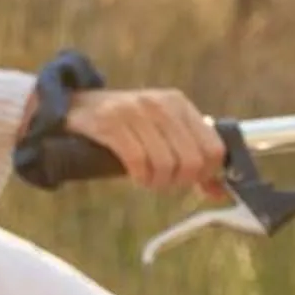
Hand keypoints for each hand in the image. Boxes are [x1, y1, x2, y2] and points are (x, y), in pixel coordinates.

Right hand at [64, 87, 226, 195]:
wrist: (74, 107)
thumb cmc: (125, 126)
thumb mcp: (161, 131)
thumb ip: (192, 156)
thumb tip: (220, 191)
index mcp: (178, 103)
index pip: (214, 148)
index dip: (207, 173)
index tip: (191, 180)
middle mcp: (159, 103)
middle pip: (192, 161)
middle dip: (180, 181)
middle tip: (165, 182)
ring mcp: (134, 111)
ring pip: (166, 165)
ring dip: (157, 182)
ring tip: (147, 179)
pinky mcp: (110, 123)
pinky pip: (138, 162)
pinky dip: (140, 177)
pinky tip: (135, 176)